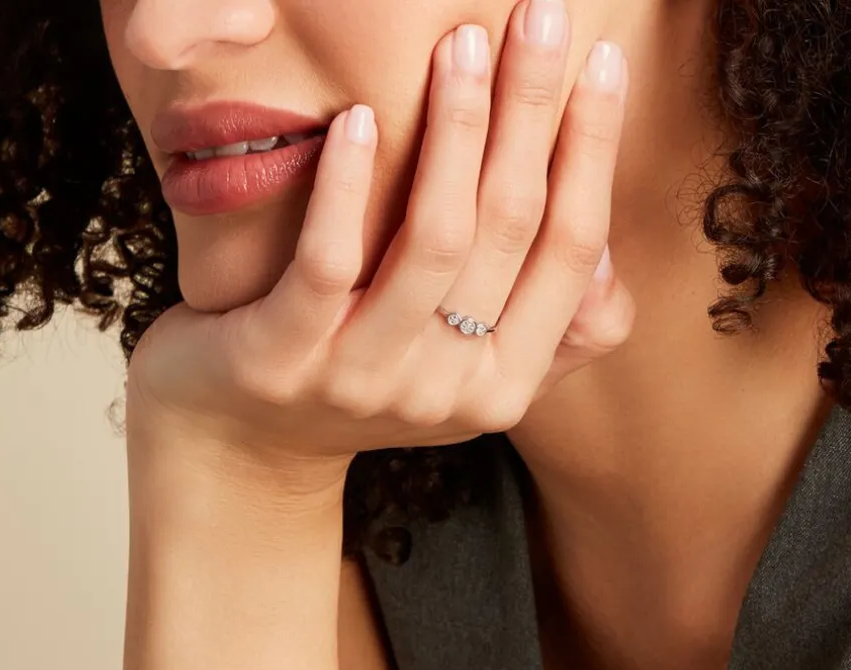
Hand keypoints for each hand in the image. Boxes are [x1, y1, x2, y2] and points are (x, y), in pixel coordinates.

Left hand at [127, 0, 633, 483]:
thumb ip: (545, 335)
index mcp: (504, 387)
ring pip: (433, 240)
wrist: (245, 446)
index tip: (603, 59)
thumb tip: (605, 259)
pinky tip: (360, 120)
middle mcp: (447, 392)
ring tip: (460, 45)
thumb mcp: (466, 377)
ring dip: (455, 130)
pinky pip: (329, 264)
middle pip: (509, 230)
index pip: (570, 255)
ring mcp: (365, 380)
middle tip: (538, 12)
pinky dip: (349, 187)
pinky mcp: (286, 360)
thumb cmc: (363, 385)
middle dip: (532, 110)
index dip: (593, 152)